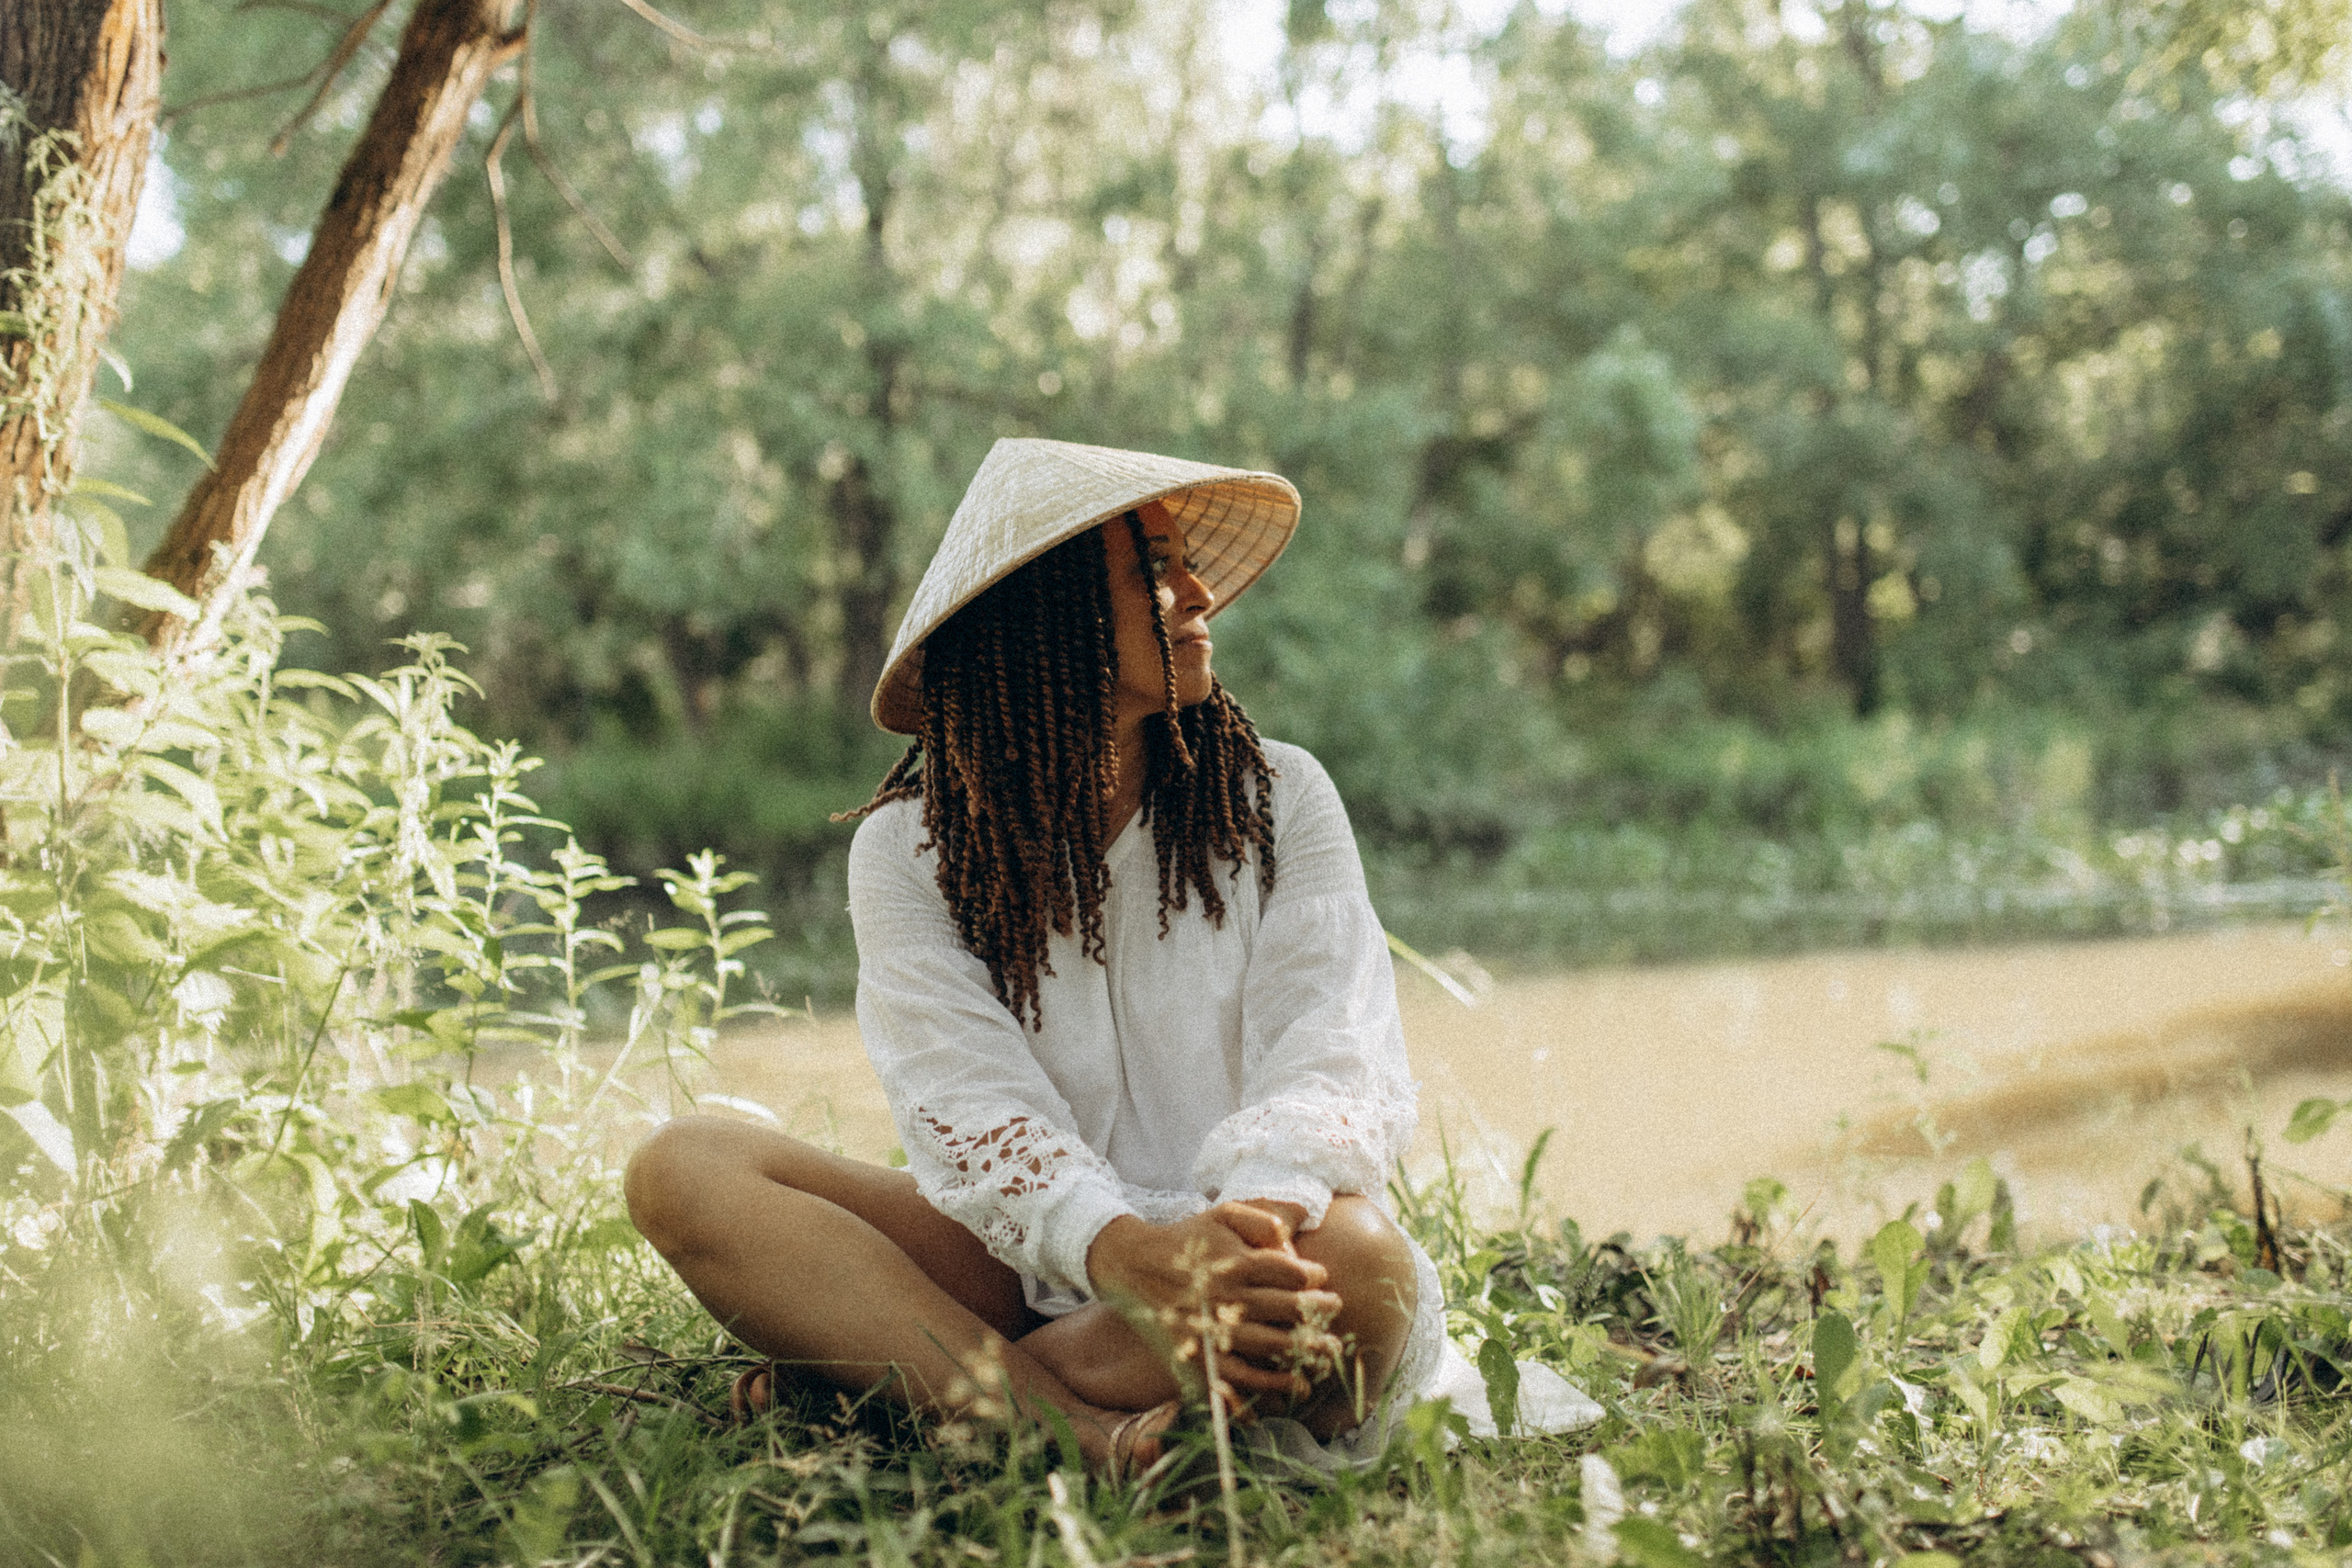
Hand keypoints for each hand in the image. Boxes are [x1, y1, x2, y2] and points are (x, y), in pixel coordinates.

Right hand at [1086, 1206, 1340, 1399]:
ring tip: (1328, 1352)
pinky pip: (1239, 1378)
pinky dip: (1268, 1386)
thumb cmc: (1185, 1239)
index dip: (1313, 1276)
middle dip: (1318, 1312)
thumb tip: (1297, 1230)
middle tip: (1335, 1310)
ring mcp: (1212, 1329)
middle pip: (1287, 1308)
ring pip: (1270, 1345)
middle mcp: (1227, 1296)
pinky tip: (1294, 1387)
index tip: (1320, 1278)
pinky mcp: (1199, 1355)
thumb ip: (1262, 1218)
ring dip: (1305, 1351)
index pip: (1290, 1271)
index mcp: (1235, 1261)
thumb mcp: (1221, 1213)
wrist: (1132, 1265)